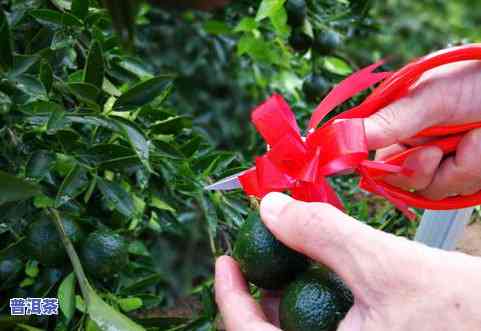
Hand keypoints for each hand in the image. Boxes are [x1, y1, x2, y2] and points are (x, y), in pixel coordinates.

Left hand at [215, 193, 480, 329]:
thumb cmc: (462, 312)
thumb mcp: (383, 264)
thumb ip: (321, 233)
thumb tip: (270, 207)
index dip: (228, 296)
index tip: (224, 260)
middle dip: (253, 295)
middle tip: (252, 257)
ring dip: (280, 300)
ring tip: (282, 262)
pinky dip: (308, 307)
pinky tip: (317, 279)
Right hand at [364, 60, 480, 199]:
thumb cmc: (474, 79)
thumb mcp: (428, 97)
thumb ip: (389, 121)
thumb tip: (341, 135)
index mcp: (394, 127)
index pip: (372, 161)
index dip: (379, 170)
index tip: (386, 167)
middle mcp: (412, 147)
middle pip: (399, 182)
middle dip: (420, 170)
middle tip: (435, 151)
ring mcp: (439, 163)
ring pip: (430, 189)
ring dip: (454, 168)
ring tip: (469, 140)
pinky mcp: (463, 175)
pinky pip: (458, 188)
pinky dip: (472, 169)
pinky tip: (479, 145)